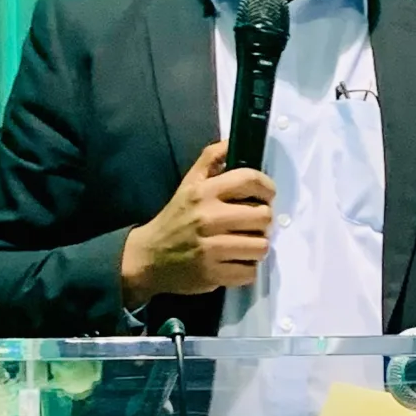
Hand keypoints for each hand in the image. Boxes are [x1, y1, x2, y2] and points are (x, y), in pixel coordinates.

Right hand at [120, 142, 274, 303]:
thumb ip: (211, 159)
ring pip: (261, 246)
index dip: (267, 187)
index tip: (267, 195)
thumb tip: (233, 141)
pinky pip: (250, 272)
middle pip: (263, 216)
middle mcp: (208, 218)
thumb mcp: (189, 183)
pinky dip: (247, 269)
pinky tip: (235, 261)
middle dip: (263, 221)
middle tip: (253, 224)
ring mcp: (211, 248)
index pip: (250, 180)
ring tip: (244, 244)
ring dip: (257, 246)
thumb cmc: (175, 218)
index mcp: (204, 192)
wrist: (149, 257)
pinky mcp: (213, 274)